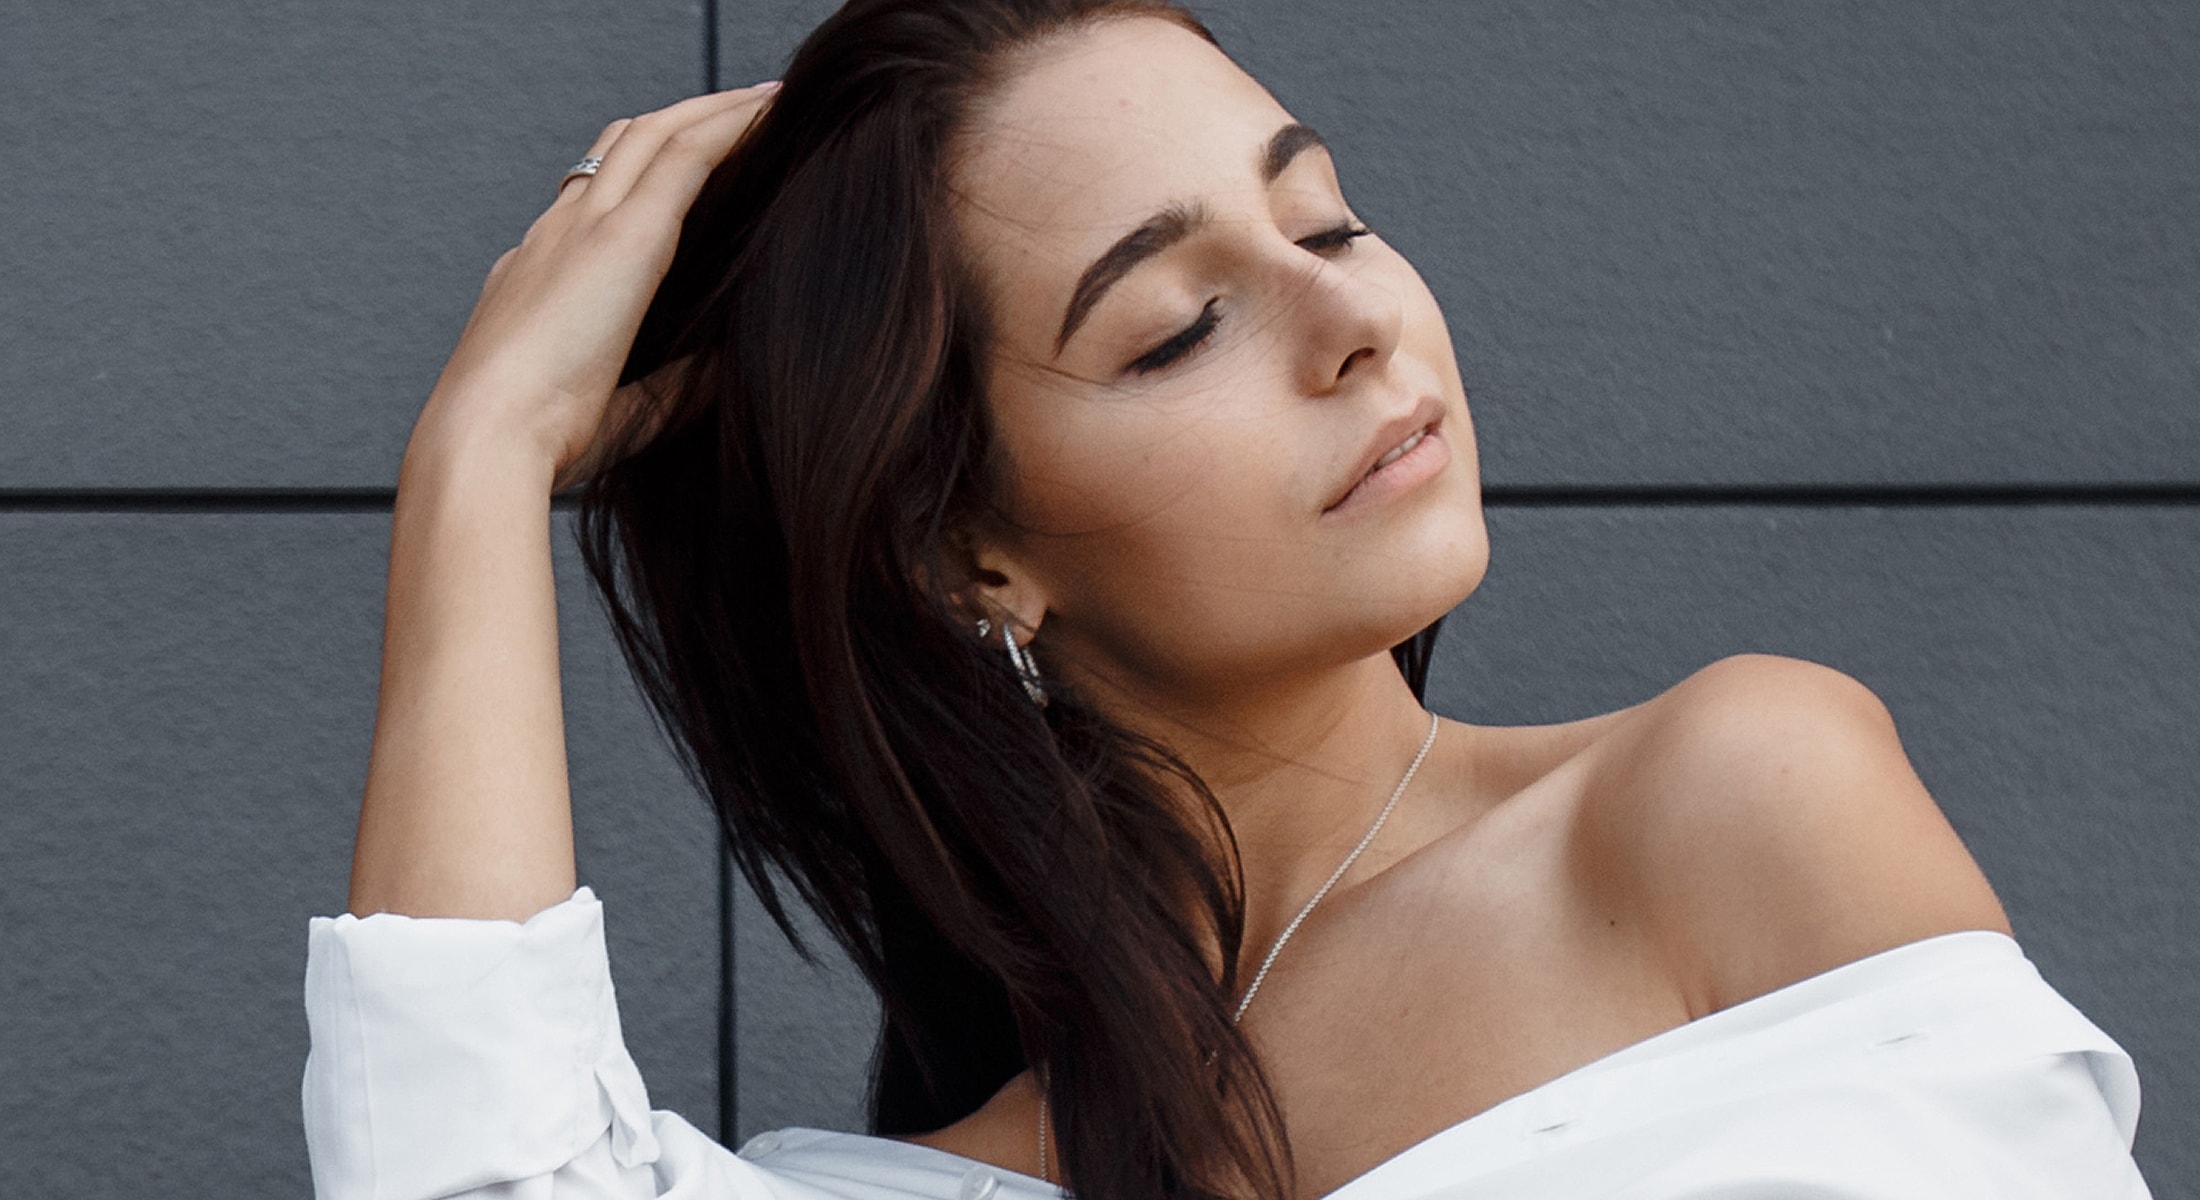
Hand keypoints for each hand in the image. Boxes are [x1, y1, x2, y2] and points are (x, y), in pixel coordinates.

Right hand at [410, 82, 779, 491]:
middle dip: (680, 121)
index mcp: (539, 276)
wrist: (485, 440)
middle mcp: (556, 236)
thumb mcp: (620, 412)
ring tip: (766, 98)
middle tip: (740, 110)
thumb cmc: (535, 444)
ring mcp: (585, 227)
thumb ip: (677, 386)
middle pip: (621, 148)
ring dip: (713, 110)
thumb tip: (728, 372)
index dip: (637, 172)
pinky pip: (686, 156)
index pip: (589, 200)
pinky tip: (770, 115)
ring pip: (654, 135)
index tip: (686, 166)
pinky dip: (730, 128)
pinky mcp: (623, 236)